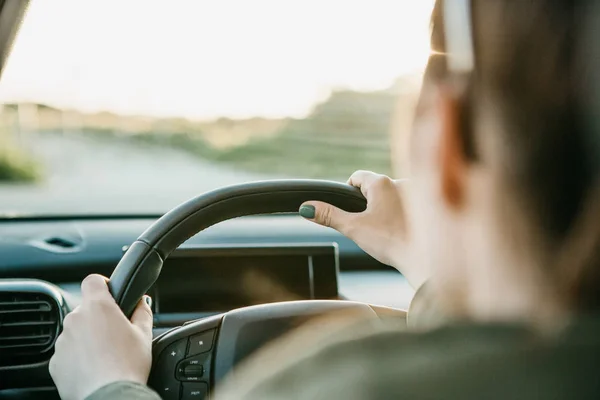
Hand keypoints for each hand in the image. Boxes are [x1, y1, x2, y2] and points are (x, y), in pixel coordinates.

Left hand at [49, 274, 152, 399]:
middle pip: (86, 309)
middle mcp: (75, 319)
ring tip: (106, 355)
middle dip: (99, 317)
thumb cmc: (128, 365)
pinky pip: (68, 352)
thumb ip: (142, 310)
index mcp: (98, 307)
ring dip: (88, 337)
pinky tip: (94, 367)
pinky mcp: (55, 361)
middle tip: (116, 334)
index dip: (103, 285)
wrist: (109, 396)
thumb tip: (142, 300)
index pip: (92, 280)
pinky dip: (78, 357)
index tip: (111, 295)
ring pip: (76, 331)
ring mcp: (63, 341)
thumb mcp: (144, 333)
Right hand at [299, 170, 427, 288]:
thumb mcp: (353, 228)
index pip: (357, 177)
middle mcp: (401, 181)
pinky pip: (410, 204)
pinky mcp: (429, 206)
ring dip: (387, 207)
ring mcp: (418, 193)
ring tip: (387, 230)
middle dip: (369, 203)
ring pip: (394, 195)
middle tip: (367, 225)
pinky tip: (403, 230)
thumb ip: (329, 216)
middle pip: (376, 187)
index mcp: (381, 182)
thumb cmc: (390, 241)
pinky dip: (404, 214)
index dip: (349, 192)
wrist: (425, 258)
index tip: (349, 209)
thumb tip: (306, 207)